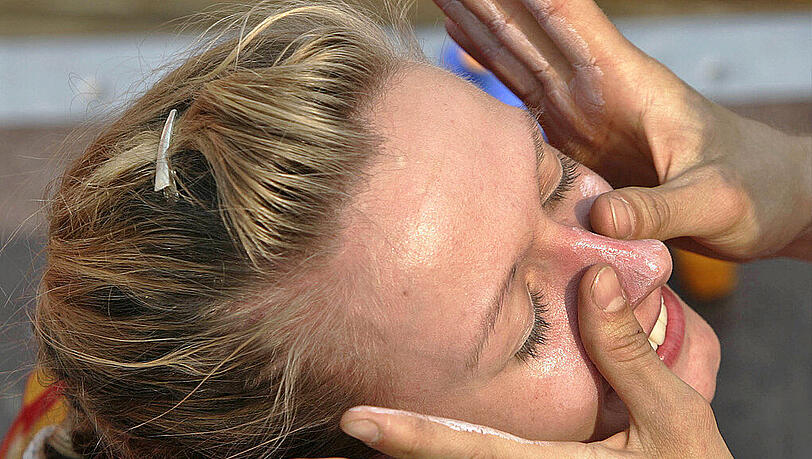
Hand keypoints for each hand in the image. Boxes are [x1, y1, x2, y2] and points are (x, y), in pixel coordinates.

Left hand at [338, 265, 731, 457]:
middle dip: (403, 443)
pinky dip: (462, 444)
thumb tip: (594, 279)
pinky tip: (448, 429)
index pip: (470, 449)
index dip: (410, 436)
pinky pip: (495, 458)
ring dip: (428, 444)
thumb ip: (628, 350)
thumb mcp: (675, 414)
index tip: (357, 420)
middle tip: (356, 417)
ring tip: (388, 416)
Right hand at [433, 0, 811, 259]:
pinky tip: (462, 48)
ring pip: (518, 59)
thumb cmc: (753, 191)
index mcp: (630, 84)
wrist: (767, 201)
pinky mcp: (572, 141)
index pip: (570, 21)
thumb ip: (659, 209)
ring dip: (480, 27)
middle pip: (530, 31)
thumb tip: (598, 220)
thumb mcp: (714, 202)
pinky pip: (519, 101)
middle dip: (488, 2)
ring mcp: (581, 113)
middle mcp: (598, 89)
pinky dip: (489, 71)